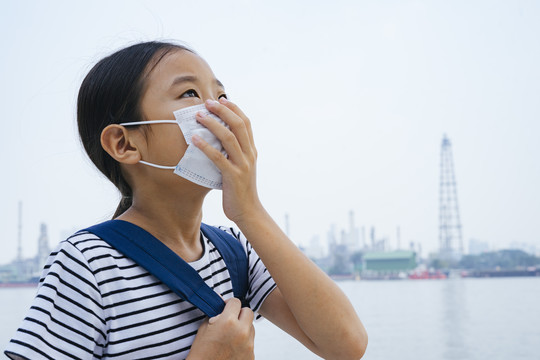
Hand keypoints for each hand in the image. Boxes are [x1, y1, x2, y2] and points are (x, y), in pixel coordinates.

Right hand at [187, 298, 254, 359]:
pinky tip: (233, 347)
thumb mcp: (204, 327)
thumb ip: (217, 314)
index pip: (236, 302)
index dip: (230, 303)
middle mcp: (241, 332)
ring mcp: (248, 345)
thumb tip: (222, 303)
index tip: (227, 307)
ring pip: (251, 327)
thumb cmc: (201, 352)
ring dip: (243, 328)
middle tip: (231, 319)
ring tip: (231, 336)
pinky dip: (243, 342)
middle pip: (248, 312)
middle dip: (240, 313)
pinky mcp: (251, 356)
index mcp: (228, 322)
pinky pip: (250, 342)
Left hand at [193, 98, 263, 222]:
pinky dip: (205, 146)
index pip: (245, 123)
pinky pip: (218, 157)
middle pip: (238, 125)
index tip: (221, 99)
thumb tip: (217, 139)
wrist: (249, 212)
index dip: (234, 109)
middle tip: (207, 102)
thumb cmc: (240, 190)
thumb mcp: (241, 167)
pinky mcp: (233, 176)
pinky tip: (194, 139)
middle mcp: (249, 155)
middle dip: (223, 110)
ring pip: (229, 138)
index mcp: (251, 151)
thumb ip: (234, 153)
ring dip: (212, 124)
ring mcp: (242, 165)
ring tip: (199, 116)